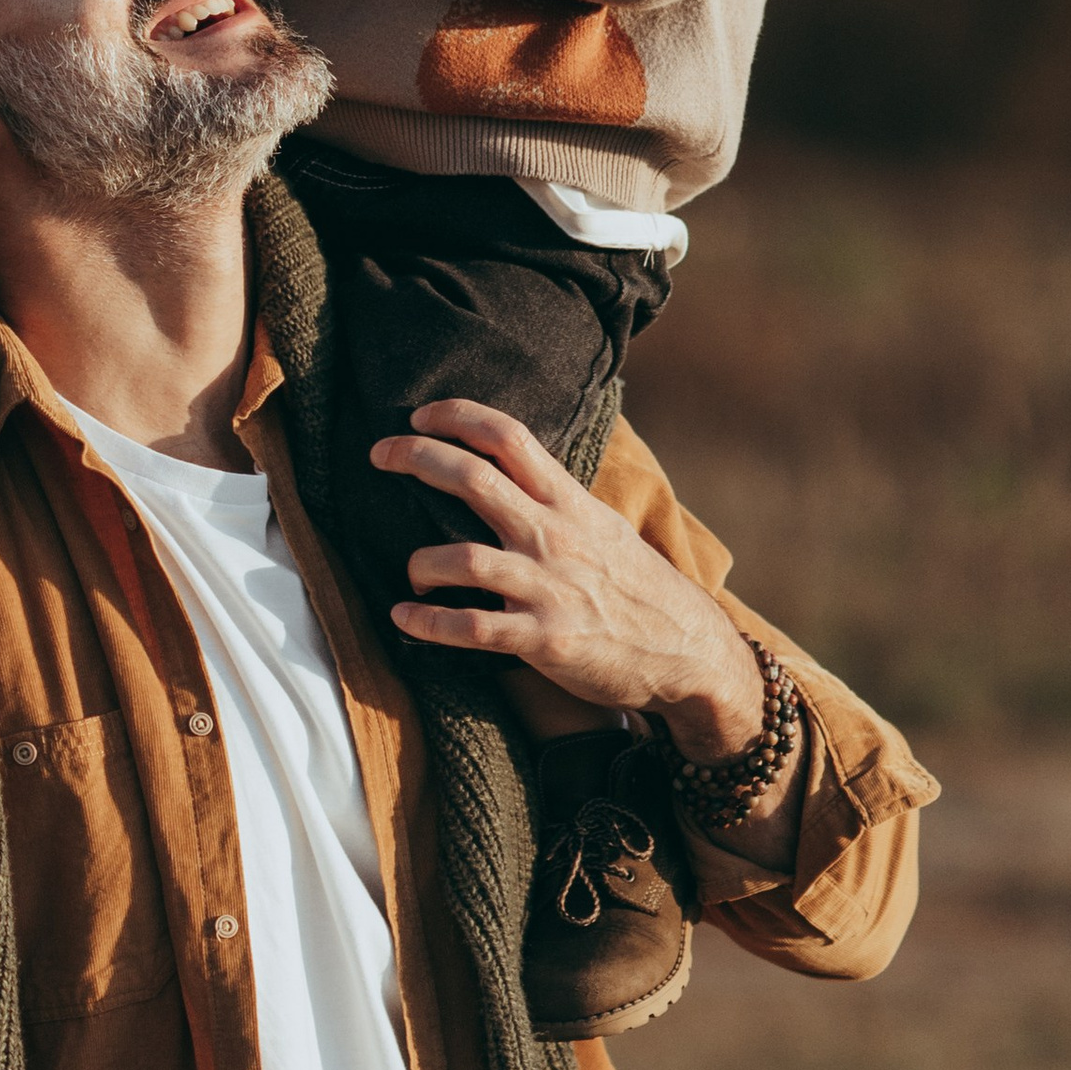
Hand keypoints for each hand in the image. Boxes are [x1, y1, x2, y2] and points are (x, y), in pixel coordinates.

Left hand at [375, 398, 765, 755]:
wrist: (690, 654)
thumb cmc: (640, 591)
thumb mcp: (604, 530)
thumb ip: (557, 503)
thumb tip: (510, 474)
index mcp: (570, 504)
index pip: (510, 437)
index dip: (459, 417)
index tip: (422, 415)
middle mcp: (555, 536)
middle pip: (473, 479)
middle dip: (417, 458)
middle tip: (380, 454)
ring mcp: (548, 588)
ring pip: (460, 559)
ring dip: (419, 562)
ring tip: (412, 573)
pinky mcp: (543, 639)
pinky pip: (470, 628)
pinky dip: (427, 623)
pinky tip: (404, 619)